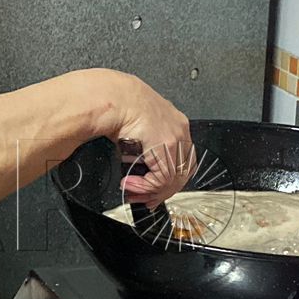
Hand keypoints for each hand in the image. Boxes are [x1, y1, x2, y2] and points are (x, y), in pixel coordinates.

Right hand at [101, 72, 192, 205]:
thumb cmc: (119, 106)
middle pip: (181, 172)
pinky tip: (130, 184)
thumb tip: (137, 165)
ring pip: (172, 178)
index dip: (171, 179)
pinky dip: (144, 186)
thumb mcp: (137, 128)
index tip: (156, 189)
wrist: (115, 99)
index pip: (183, 159)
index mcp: (175, 123)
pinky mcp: (167, 147)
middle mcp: (180, 131)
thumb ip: (144, 147)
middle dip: (162, 190)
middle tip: (146, 199)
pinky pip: (161, 178)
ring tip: (133, 192)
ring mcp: (176, 139)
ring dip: (150, 190)